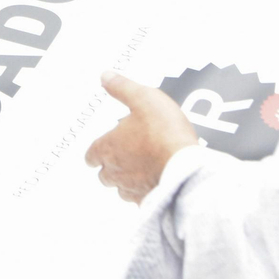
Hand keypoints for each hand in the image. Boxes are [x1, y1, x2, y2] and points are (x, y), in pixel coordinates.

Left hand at [85, 71, 198, 203]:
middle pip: (104, 174)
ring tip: (141, 169)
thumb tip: (105, 76)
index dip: (95, 152)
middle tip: (124, 156)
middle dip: (110, 167)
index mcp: (108, 148)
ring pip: (121, 189)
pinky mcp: (150, 201)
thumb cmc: (164, 132)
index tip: (99, 150)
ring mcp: (132, 189)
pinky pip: (141, 200)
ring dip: (127, 180)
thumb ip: (123, 88)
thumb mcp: (144, 99)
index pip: (91, 155)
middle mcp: (116, 171)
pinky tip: (157, 183)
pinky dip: (145, 193)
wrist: (187, 168)